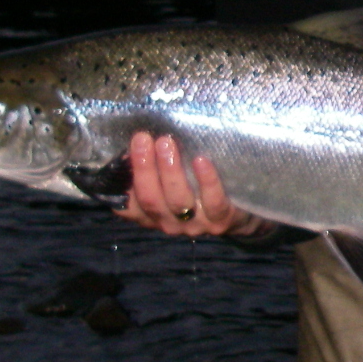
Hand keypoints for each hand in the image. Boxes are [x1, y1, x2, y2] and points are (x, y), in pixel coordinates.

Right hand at [113, 133, 271, 238]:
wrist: (241, 215)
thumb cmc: (198, 189)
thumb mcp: (172, 183)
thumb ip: (155, 168)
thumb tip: (140, 136)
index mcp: (152, 214)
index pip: (127, 206)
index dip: (121, 182)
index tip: (123, 151)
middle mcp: (169, 222)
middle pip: (151, 199)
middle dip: (144, 167)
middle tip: (142, 138)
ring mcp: (195, 224)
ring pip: (177, 200)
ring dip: (169, 170)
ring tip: (166, 143)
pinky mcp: (221, 219)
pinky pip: (212, 201)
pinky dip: (206, 180)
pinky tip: (200, 160)